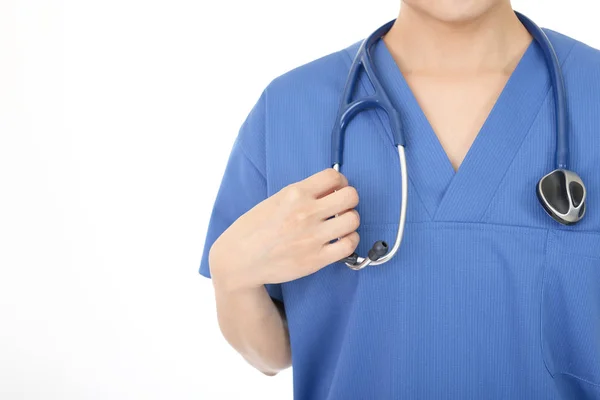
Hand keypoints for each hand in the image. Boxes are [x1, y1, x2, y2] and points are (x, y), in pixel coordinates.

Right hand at [209, 168, 359, 290]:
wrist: (239, 259)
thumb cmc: (254, 229)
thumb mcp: (275, 200)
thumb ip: (302, 194)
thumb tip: (330, 188)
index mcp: (294, 193)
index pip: (334, 176)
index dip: (341, 182)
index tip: (337, 190)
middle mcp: (306, 213)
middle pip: (350, 197)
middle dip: (349, 200)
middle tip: (341, 208)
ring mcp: (312, 237)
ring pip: (353, 220)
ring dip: (349, 221)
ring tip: (339, 226)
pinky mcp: (316, 259)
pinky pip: (349, 245)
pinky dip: (349, 241)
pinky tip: (340, 240)